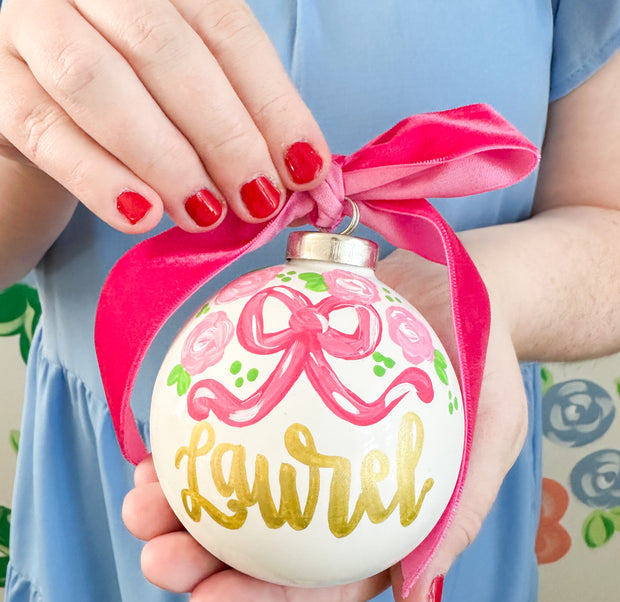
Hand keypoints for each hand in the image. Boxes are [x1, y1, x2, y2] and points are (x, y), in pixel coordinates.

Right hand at [0, 0, 328, 233]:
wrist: (40, 90)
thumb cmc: (132, 88)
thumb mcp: (187, 82)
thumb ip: (235, 109)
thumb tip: (296, 171)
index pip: (225, 28)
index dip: (271, 103)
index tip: (305, 168)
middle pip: (165, 48)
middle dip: (224, 135)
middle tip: (257, 199)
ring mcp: (29, 24)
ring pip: (96, 80)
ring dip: (164, 158)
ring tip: (205, 214)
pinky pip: (42, 127)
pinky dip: (97, 177)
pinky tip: (140, 215)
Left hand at [123, 249, 528, 601]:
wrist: (459, 288)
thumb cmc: (485, 365)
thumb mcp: (493, 433)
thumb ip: (458, 511)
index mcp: (378, 517)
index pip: (320, 580)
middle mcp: (330, 485)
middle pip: (261, 541)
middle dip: (200, 561)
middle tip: (159, 559)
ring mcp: (299, 436)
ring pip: (234, 484)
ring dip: (181, 500)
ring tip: (141, 505)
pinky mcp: (280, 389)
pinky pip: (232, 418)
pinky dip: (195, 434)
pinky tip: (157, 444)